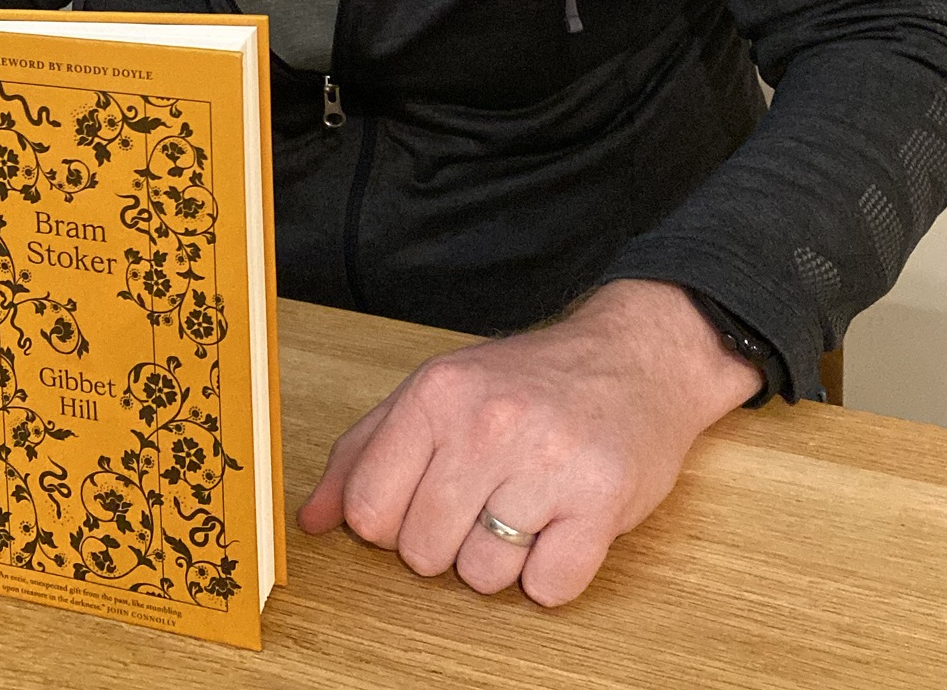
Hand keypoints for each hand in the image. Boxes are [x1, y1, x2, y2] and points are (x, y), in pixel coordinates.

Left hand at [296, 279, 760, 606]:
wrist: (634, 357)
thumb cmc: (527, 381)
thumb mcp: (437, 391)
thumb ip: (364, 451)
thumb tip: (312, 519)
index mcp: (436, 394)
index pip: (369, 512)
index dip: (394, 521)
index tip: (427, 496)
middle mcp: (488, 423)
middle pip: (424, 554)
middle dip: (450, 540)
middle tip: (488, 495)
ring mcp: (547, 461)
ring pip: (484, 578)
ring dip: (505, 557)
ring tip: (529, 502)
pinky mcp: (602, 500)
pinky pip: (549, 588)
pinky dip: (555, 570)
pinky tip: (565, 520)